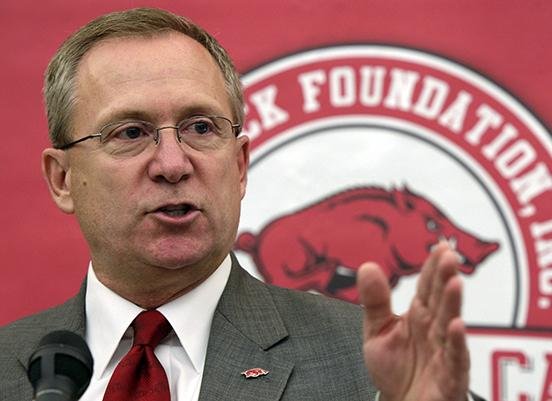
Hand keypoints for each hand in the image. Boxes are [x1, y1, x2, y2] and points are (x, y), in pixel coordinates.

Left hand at [357, 242, 469, 400]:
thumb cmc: (394, 368)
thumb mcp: (378, 330)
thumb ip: (375, 301)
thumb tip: (367, 266)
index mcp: (419, 315)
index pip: (427, 287)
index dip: (433, 267)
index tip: (440, 246)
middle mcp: (434, 330)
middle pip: (441, 300)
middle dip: (445, 278)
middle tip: (449, 256)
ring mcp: (443, 353)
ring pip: (450, 325)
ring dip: (453, 304)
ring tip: (454, 282)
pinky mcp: (449, 378)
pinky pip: (455, 360)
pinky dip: (457, 344)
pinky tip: (456, 326)